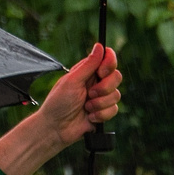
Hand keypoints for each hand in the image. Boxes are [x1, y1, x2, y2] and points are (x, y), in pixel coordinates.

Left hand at [0, 43, 122, 174]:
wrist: (56, 128)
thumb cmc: (58, 103)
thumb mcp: (72, 81)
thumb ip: (88, 65)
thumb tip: (99, 46)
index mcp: (87, 71)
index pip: (107, 59)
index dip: (109, 63)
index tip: (101, 72)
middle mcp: (96, 82)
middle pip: (116, 76)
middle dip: (105, 87)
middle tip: (90, 94)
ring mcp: (101, 97)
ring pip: (116, 95)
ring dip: (100, 103)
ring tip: (86, 108)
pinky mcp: (104, 112)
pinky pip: (114, 110)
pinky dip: (101, 114)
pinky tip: (89, 117)